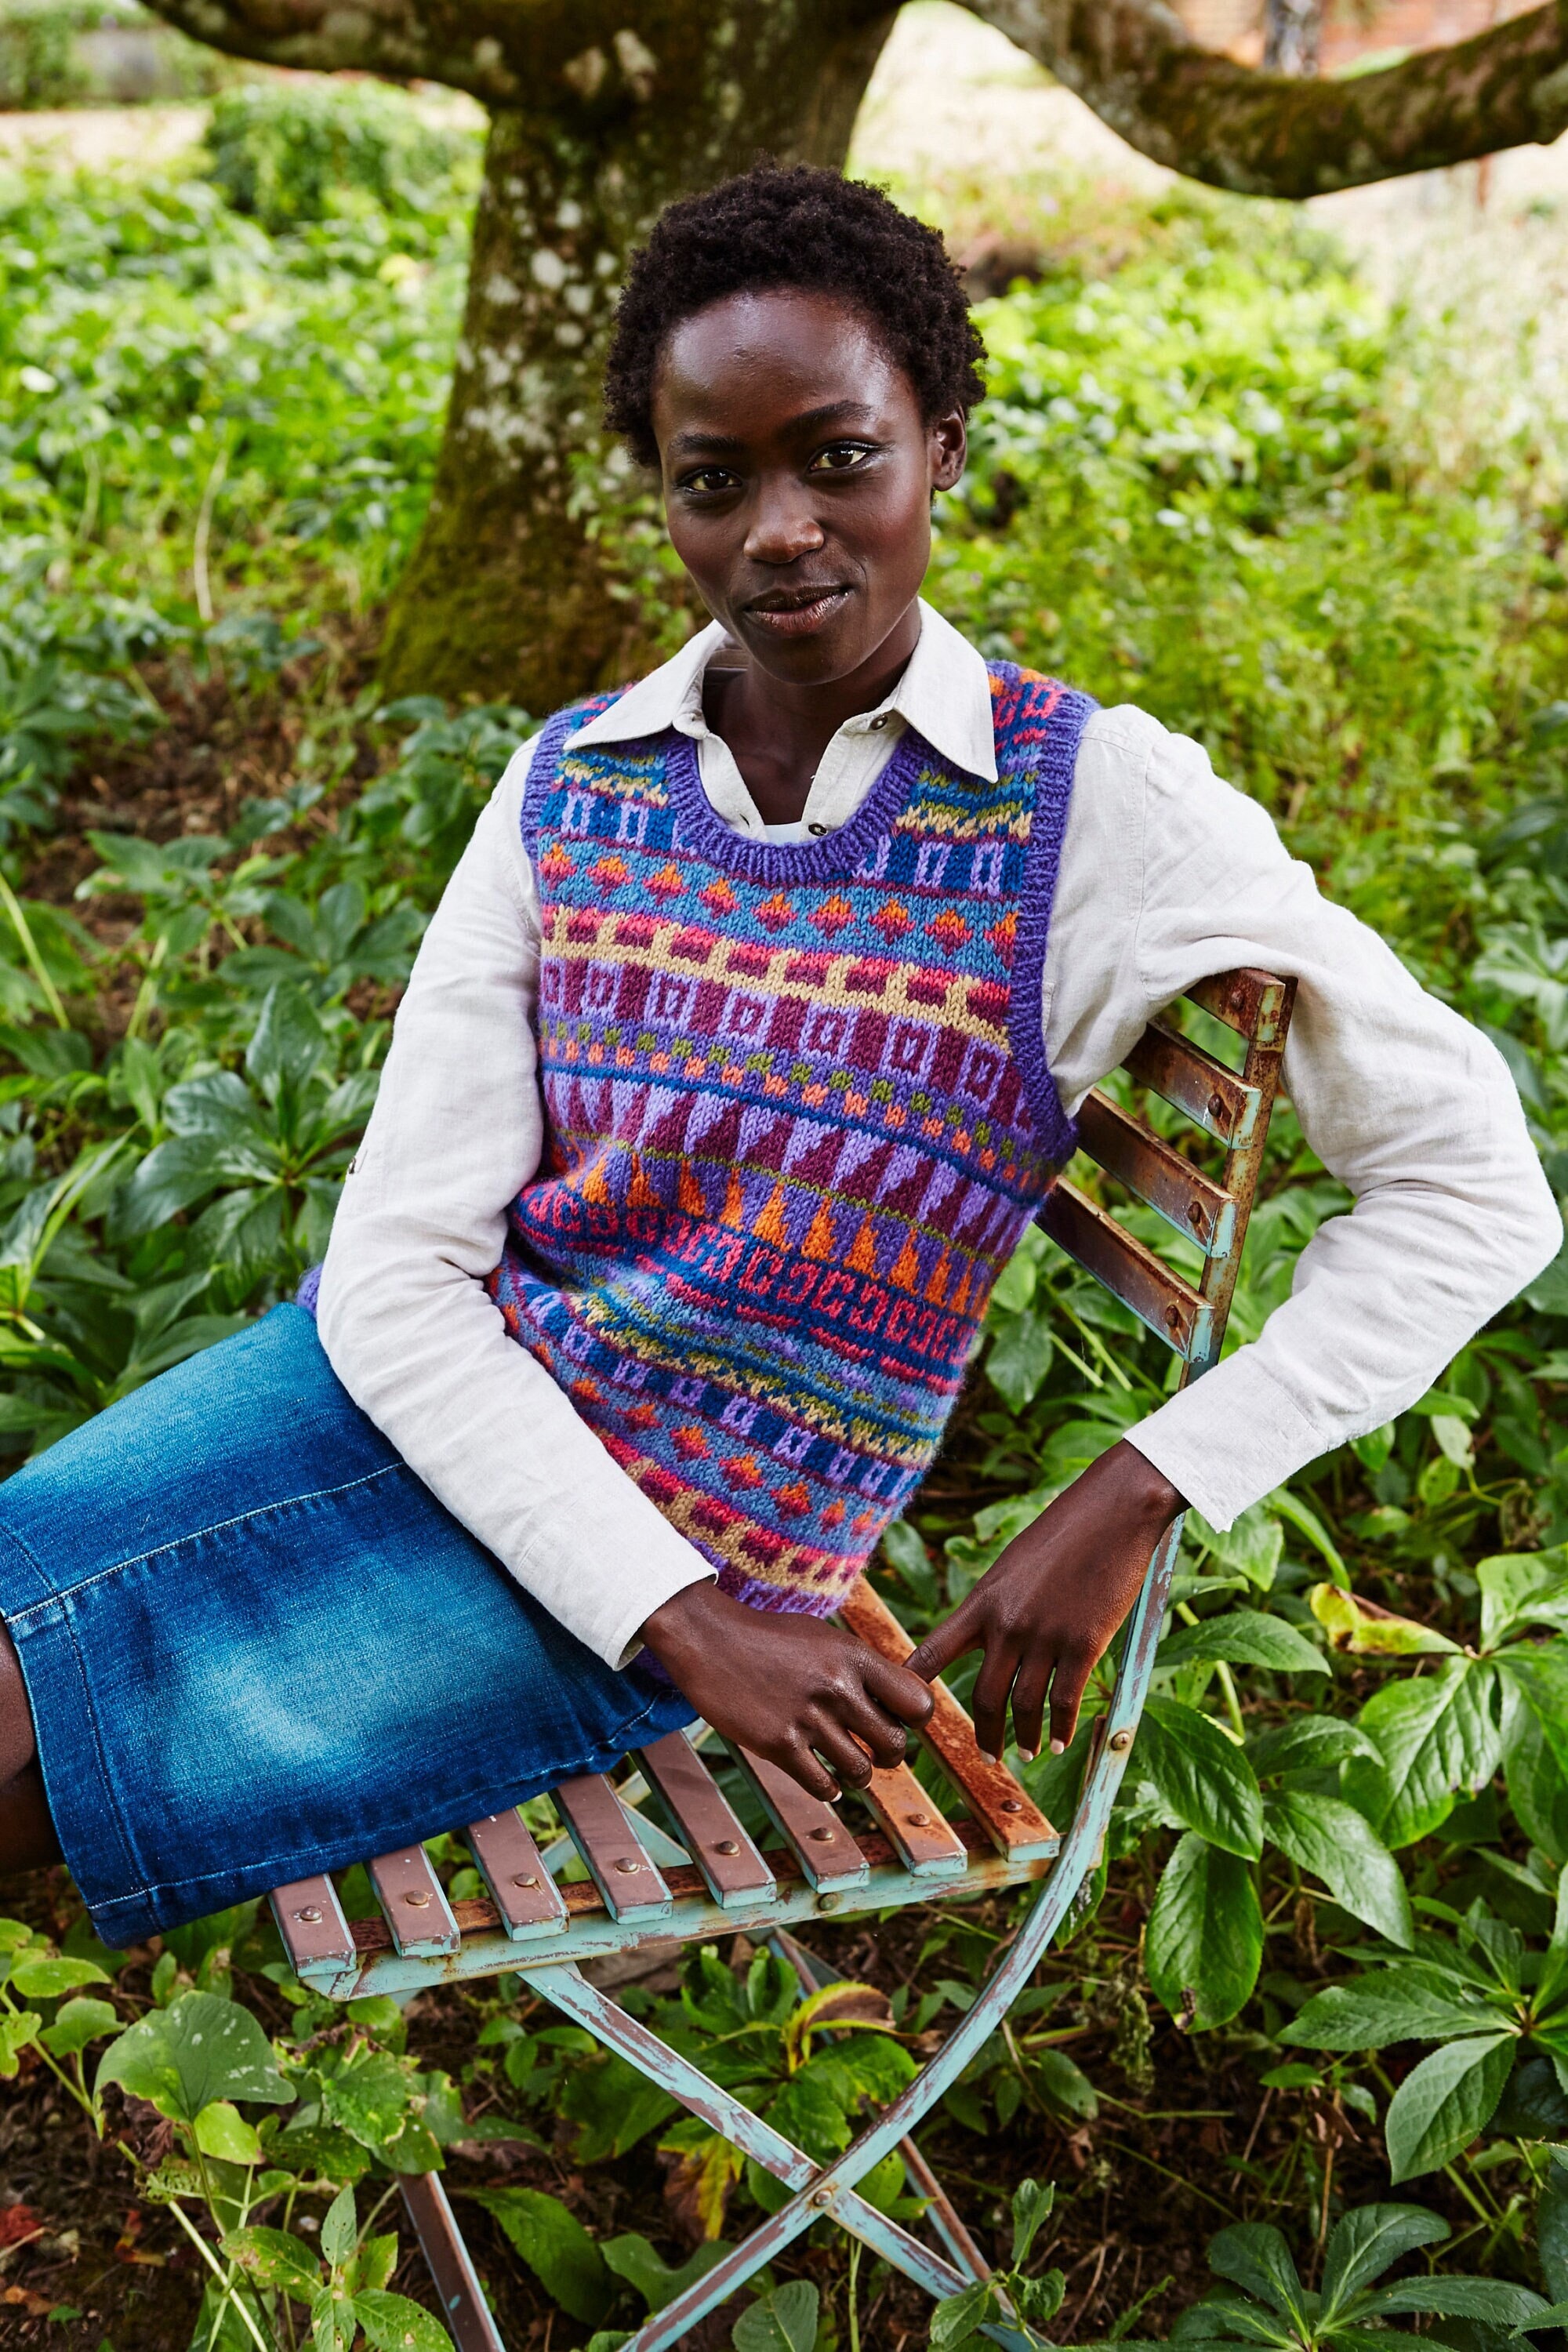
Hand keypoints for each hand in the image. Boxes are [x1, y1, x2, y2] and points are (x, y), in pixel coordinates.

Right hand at [640, 1581, 933, 1801]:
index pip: (918, 1702)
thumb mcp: (823, 1637)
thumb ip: (861, 1666)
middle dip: (890, 1755)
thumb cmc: (769, 1637)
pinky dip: (828, 1789)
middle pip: (895, 1744)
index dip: (915, 1719)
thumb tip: (898, 1699)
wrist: (709, 1638)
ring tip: (847, 1766)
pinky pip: (823, 1786)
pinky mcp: (779, 1744)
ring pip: (860, 1771)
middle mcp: (837, 1688)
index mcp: (854, 1657)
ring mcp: (808, 1718)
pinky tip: (823, 1779)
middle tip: (877, 1752)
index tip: (899, 1722)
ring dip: (858, 1775)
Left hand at [906, 1441, 1182, 1762]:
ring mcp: (1045, 1636)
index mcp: (982, 1601)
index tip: (902, 1714)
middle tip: (986, 1757)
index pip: (932, 1652)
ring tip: (1027, 1753)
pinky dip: (1062, 1729)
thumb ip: (996, 1604)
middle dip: (984, 1734)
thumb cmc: (1064, 1532)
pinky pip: (1065, 1701)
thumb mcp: (1013, 1565)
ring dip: (1024, 1738)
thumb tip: (985, 1636)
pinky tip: (1062, 1741)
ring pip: (1025, 1706)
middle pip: (984, 1697)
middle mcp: (1006, 1624)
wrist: (1114, 1512)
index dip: (912, 1687)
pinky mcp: (1084, 1644)